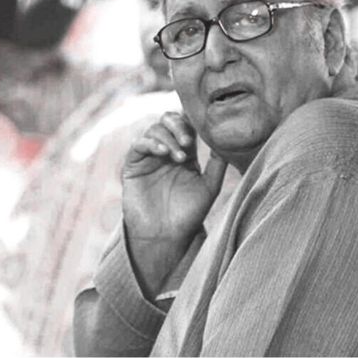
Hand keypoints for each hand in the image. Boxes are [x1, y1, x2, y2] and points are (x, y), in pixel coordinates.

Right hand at [121, 112, 227, 293]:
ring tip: (178, 157)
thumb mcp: (209, 188)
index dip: (192, 125)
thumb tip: (224, 142)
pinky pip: (138, 144)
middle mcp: (166, 151)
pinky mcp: (133, 164)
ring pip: (154, 130)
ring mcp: (149, 156)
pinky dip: (150, 143)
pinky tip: (162, 153)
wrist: (166, 236)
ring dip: (168, 138)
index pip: (187, 126)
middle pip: (168, 121)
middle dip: (178, 126)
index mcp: (186, 154)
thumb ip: (217, 165)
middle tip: (187, 142)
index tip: (200, 137)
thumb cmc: (189, 215)